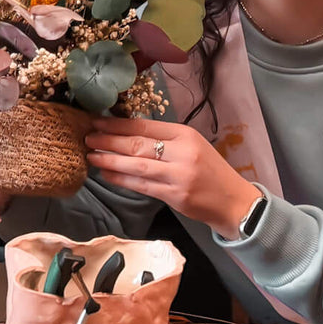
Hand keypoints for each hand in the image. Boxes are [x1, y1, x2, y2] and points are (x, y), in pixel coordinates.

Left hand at [86, 117, 260, 237]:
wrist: (235, 202)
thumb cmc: (209, 170)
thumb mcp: (191, 145)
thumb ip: (164, 139)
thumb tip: (125, 131)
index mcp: (184, 135)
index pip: (144, 125)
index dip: (117, 124)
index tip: (96, 121)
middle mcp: (182, 153)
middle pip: (137, 144)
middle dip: (108, 140)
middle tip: (88, 137)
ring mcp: (178, 175)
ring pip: (136, 165)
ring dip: (110, 160)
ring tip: (91, 156)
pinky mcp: (175, 196)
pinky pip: (141, 185)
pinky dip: (121, 179)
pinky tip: (107, 175)